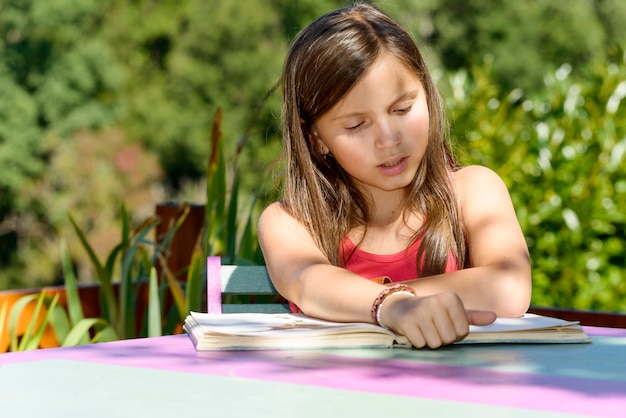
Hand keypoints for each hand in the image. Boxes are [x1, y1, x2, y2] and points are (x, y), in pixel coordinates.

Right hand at [380, 291, 495, 348]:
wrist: (400, 307)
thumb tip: (494, 318)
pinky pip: (421, 344)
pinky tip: (414, 330)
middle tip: (432, 327)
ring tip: (423, 328)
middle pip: (449, 338)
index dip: (454, 333)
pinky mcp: (407, 321)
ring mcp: (421, 311)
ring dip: (429, 340)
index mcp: (451, 298)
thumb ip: (473, 316)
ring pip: (435, 343)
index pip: (462, 331)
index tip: (444, 323)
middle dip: (441, 338)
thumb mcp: (452, 311)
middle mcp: (436, 301)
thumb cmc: (431, 311)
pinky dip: (418, 341)